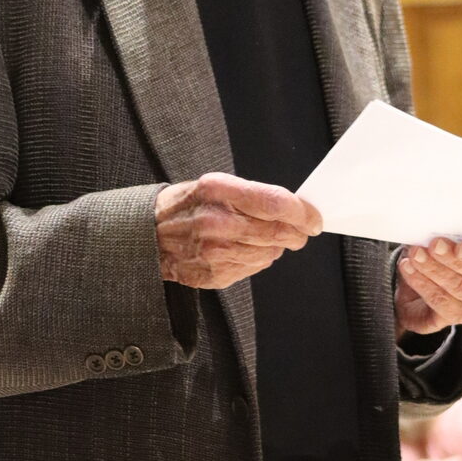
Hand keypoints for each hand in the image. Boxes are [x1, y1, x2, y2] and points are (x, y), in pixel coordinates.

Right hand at [156, 173, 321, 289]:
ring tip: (261, 236)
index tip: (314, 217)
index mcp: (216, 191)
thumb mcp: (213, 185)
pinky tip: (242, 249)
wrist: (146, 236)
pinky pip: (253, 268)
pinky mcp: (214, 275)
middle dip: (297, 232)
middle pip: (277, 232)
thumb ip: (252, 195)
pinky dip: (257, 259)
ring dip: (276, 246)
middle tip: (302, 229)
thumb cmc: (184, 206)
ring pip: (270, 253)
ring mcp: (214, 252)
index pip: (275, 204)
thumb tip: (293, 209)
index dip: (303, 212)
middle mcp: (215, 223)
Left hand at [395, 231, 461, 338]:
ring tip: (415, 255)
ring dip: (433, 270)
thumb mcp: (445, 235)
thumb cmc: (439, 249)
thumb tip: (430, 226)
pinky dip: (422, 284)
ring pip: (459, 288)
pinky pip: (442, 303)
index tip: (460, 248)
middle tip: (433, 246)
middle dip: (452, 259)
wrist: (420, 281)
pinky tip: (409, 270)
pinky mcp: (460, 316)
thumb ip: (446, 231)